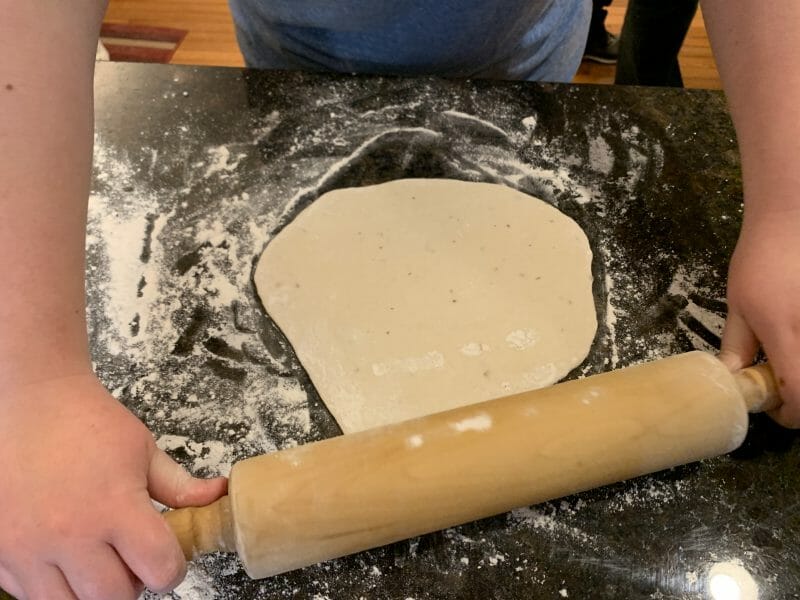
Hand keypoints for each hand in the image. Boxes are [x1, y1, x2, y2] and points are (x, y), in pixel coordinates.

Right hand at [0, 373, 227, 598]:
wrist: (32, 402)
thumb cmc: (89, 422)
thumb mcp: (143, 450)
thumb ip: (180, 486)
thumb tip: (216, 496)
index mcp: (114, 506)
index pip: (159, 569)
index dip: (172, 568)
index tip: (167, 557)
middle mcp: (70, 534)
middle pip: (116, 597)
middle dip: (134, 584)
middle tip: (132, 560)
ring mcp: (28, 548)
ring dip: (92, 592)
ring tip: (97, 561)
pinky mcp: (0, 553)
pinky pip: (32, 596)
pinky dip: (54, 587)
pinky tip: (64, 557)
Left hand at [719, 209, 799, 426]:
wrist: (794, 216)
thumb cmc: (761, 259)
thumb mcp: (739, 305)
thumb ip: (738, 347)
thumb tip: (732, 380)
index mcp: (786, 330)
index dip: (791, 415)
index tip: (777, 410)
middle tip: (786, 388)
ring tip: (791, 360)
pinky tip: (798, 338)